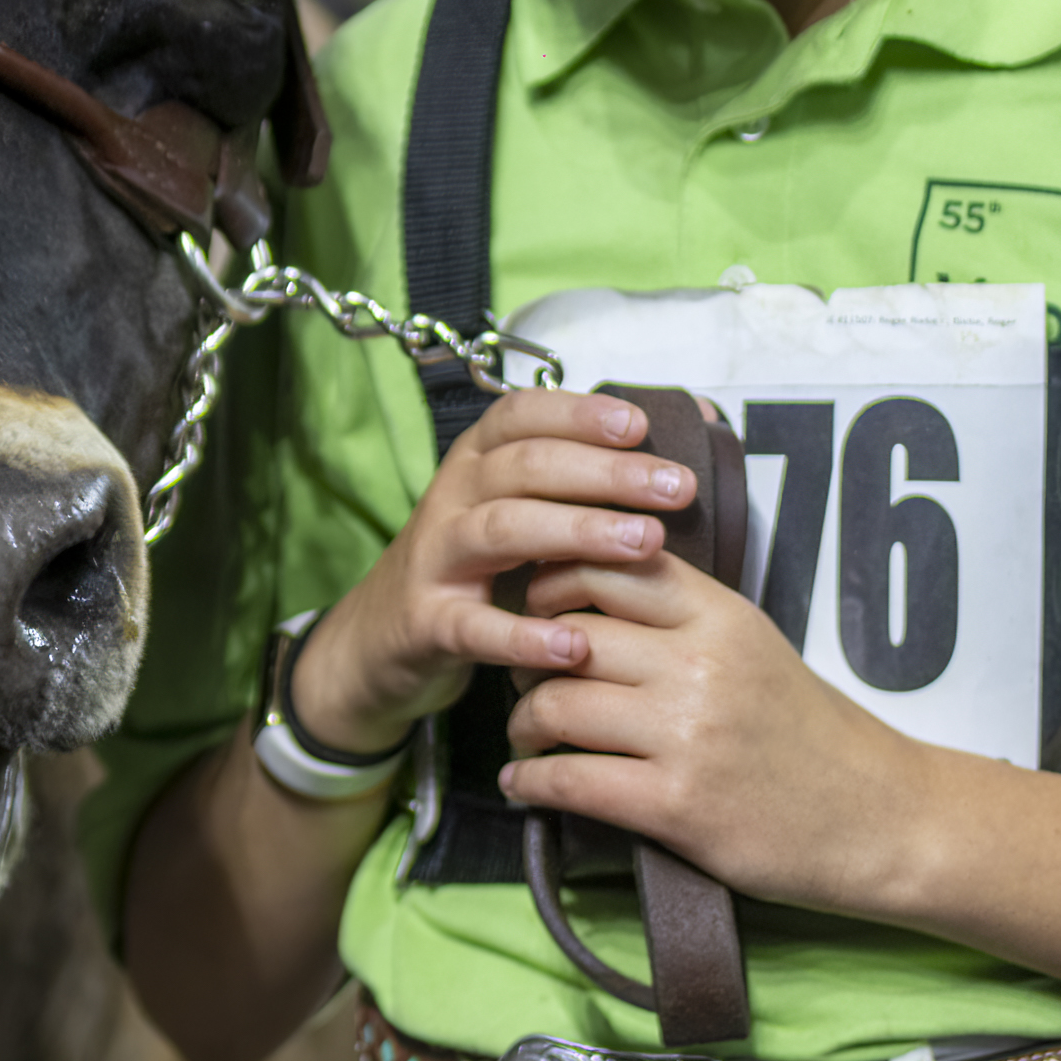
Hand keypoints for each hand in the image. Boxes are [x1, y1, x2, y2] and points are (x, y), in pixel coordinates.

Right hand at [288, 391, 692, 759]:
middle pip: (526, 466)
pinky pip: (475, 626)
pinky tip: (574, 646)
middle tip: (677, 488)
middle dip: (607, 472)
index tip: (640, 424)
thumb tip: (681, 436)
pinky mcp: (427, 623)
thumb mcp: (512, 510)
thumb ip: (577, 480)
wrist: (379, 641)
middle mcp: (452, 499)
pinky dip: (524, 636)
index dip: (578, 414)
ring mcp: (435, 559)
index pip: (521, 416)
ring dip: (578, 531)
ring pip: (504, 529)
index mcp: (475, 463)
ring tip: (643, 543)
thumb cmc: (472, 569)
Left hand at [495, 558, 937, 911]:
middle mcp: (700, 665)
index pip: (603, 566)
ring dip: (522, 725)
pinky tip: (524, 784)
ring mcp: (688, 736)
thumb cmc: (809, 734)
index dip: (549, 586)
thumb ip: (680, 615)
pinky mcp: (678, 805)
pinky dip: (531, 782)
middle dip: (524, 661)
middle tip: (520, 681)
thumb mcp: (753, 646)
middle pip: (566, 637)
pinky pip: (570, 780)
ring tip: (525, 737)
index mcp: (719, 615)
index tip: (533, 612)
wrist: (882, 820)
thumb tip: (584, 592)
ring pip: (556, 705)